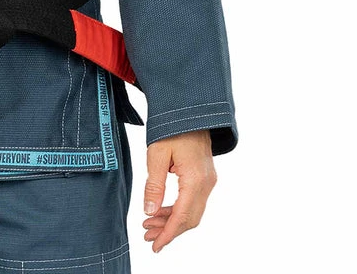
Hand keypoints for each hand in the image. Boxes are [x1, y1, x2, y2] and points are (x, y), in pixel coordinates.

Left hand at [141, 129, 215, 252]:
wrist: (190, 109)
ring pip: (192, 211)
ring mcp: (208, 180)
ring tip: (150, 225)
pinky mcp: (205, 177)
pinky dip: (178, 209)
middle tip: (148, 236)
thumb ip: (154, 185)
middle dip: (169, 230)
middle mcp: (207, 183)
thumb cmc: (172, 127)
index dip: (168, 234)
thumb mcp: (156, 154)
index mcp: (195, 179)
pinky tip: (161, 211)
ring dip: (172, 220)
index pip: (182, 216)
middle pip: (190, 219)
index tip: (156, 246)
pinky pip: (193, 201)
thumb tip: (150, 211)